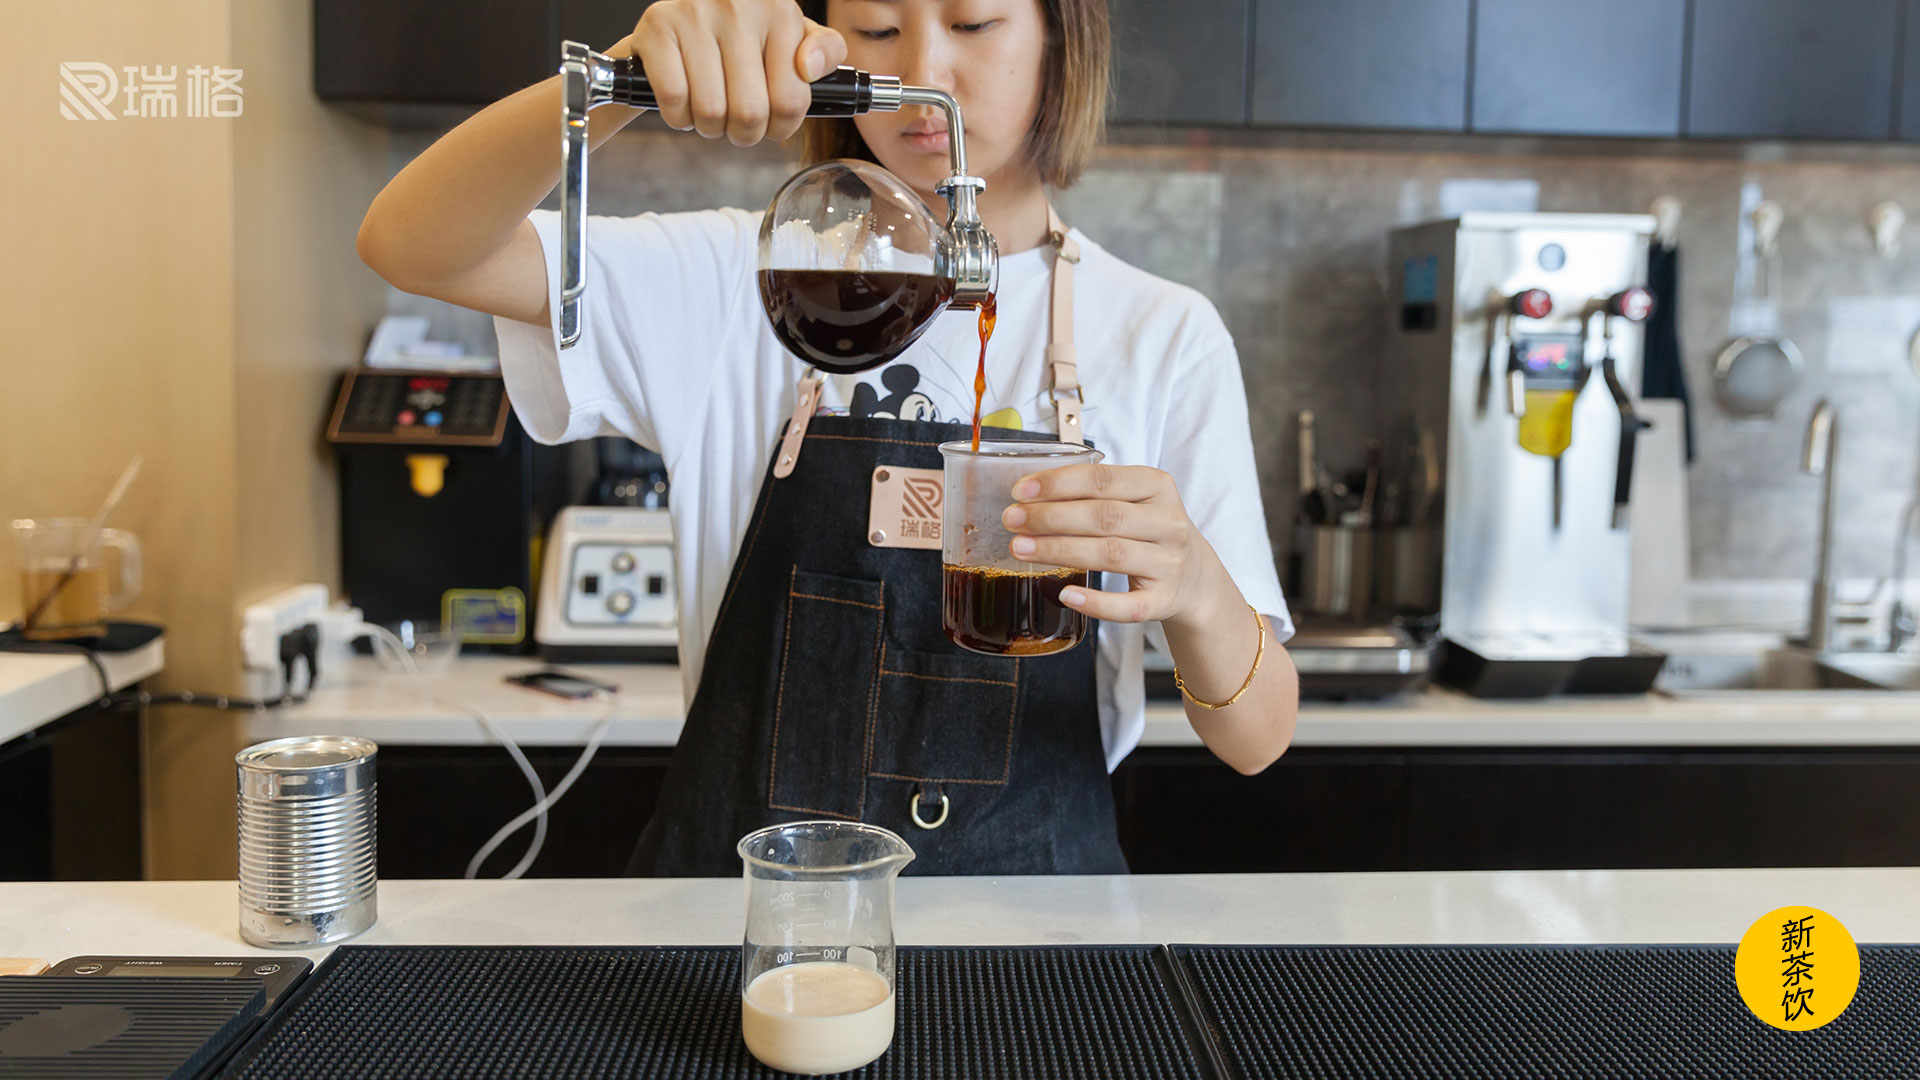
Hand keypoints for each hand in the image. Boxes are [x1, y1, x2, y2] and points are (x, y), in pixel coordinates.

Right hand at [629, 0, 846, 145]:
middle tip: (736, 123)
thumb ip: (826, 52)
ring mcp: (695, 13)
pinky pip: (674, 98)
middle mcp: (739, 5)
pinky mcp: (658, 26)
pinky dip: (678, 116)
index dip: (780, 128)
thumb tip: (811, 68)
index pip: (790, 101)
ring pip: (711, 110)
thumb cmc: (744, 35)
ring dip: (710, 127)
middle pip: (750, 113)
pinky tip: (684, 104)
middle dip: (743, 133)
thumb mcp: (793, 38)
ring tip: (710, 111)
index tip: (770, 122)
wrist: (682, 16)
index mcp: (779, 11)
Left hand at [1001, 464, 1222, 624]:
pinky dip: (1095, 603)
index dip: (1058, 483)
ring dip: (1060, 551)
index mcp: (1157, 487)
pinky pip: (1128, 606)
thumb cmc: (1148, 529)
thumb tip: (1027, 494)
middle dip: (1051, 517)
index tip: (1020, 490)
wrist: (1194, 576)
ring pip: (1111, 555)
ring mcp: (1169, 564)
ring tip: (1020, 549)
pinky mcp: (1163, 600)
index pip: (1103, 479)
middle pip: (1104, 517)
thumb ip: (1092, 492)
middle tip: (1012, 520)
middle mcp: (1168, 523)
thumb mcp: (1134, 499)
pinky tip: (1065, 594)